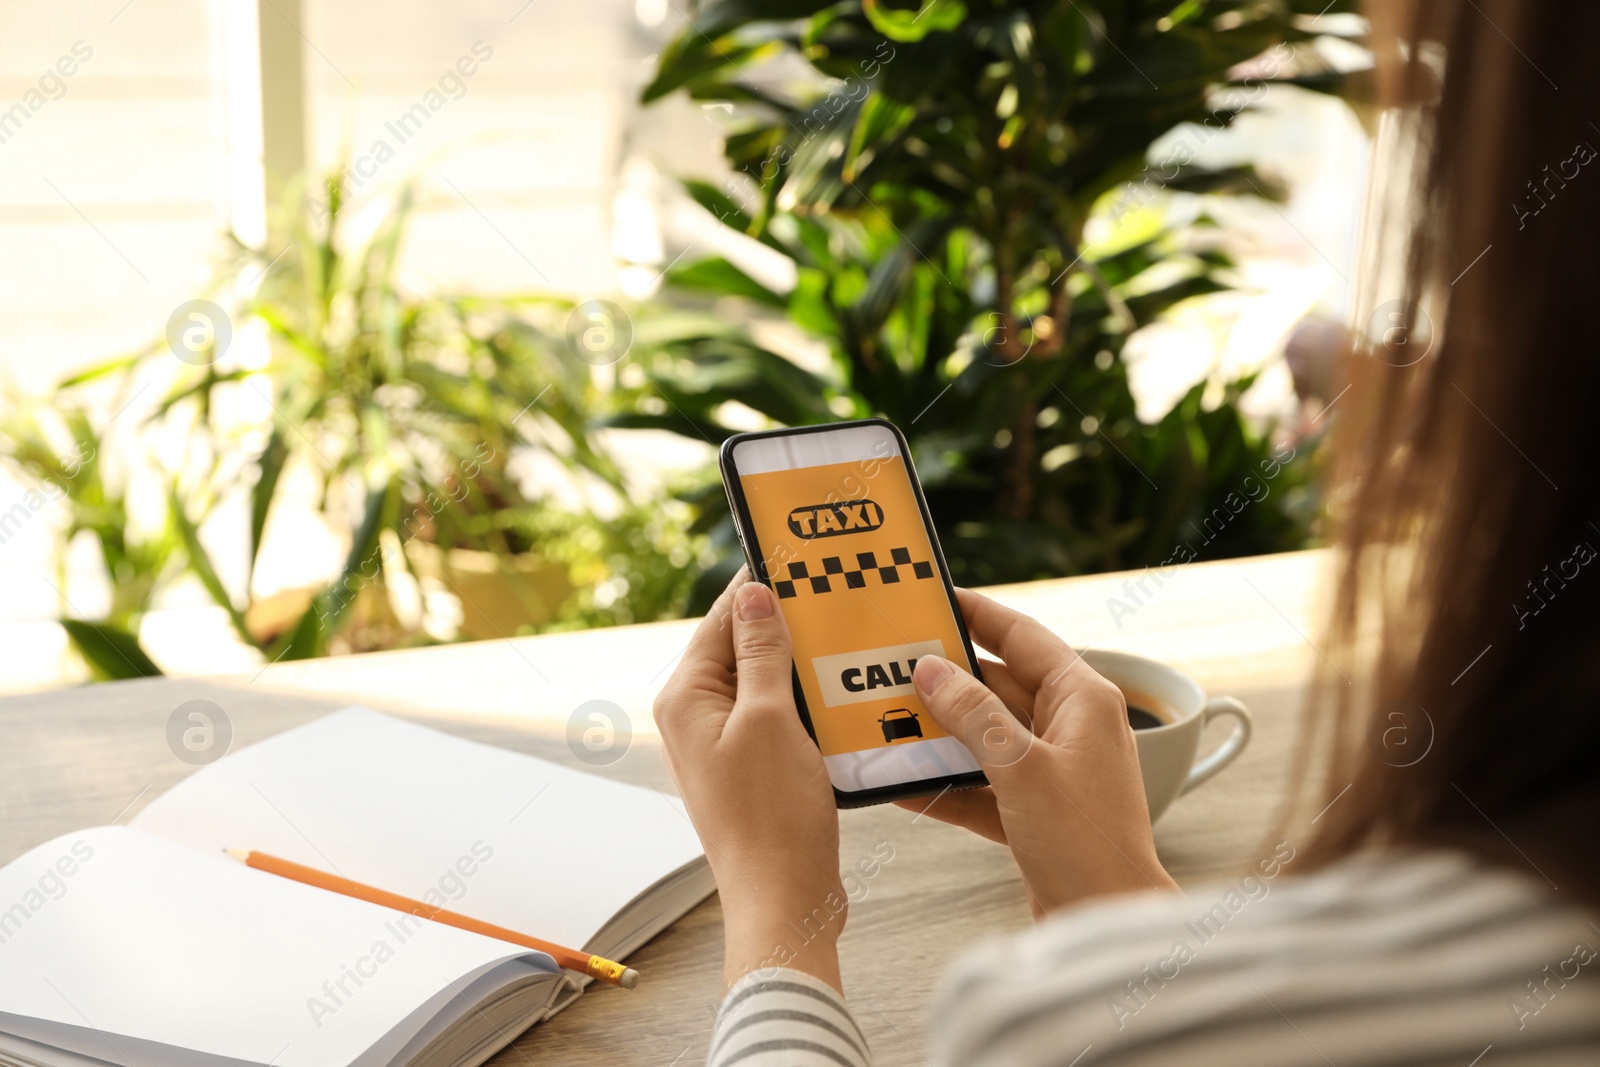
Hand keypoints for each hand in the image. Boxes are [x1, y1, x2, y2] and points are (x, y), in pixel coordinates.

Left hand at [654, 568, 844, 990]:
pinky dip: (805, 702)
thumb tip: (753, 594)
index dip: (760, 587)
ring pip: (762, 681)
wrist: (784, 898)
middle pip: (740, 646)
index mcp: (686, 698)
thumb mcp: (770, 721)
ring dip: (799, 666)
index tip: (798, 556)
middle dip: (784, 625)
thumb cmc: (772, 818)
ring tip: (843, 641)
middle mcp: (695, 717)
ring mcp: (721, 744)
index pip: (722, 618)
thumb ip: (760, 654)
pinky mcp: (750, 767)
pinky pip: (775, 715)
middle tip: (832, 596)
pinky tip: (839, 696)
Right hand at [895, 589, 1176, 914]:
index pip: (1023, 637)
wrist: (1106, 921)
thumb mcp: (1020, 768)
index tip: (935, 598)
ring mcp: (1051, 770)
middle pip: (998, 685)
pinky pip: (980, 784)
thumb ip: (973, 715)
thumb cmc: (1085, 844)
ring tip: (887, 719)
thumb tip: (933, 671)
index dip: (977, 613)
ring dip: (940, 733)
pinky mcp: (1033, 811)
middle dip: (947, 678)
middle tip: (894, 663)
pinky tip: (903, 784)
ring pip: (985, 735)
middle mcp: (1070, 728)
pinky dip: (946, 785)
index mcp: (1083, 700)